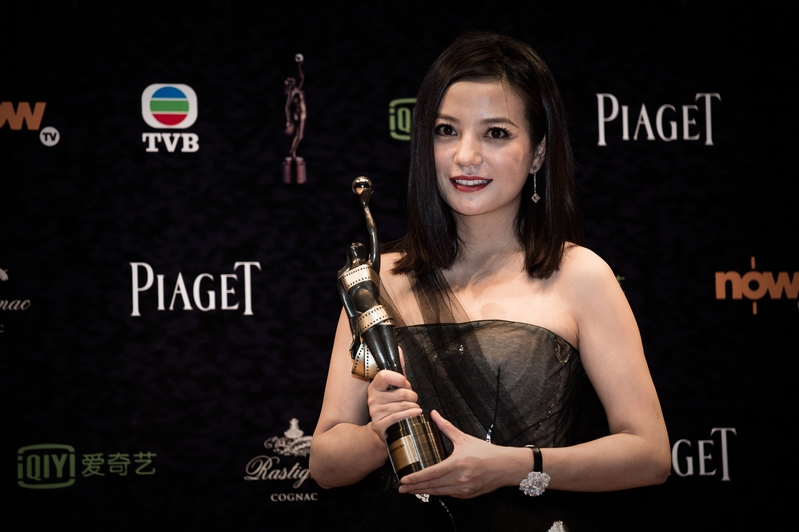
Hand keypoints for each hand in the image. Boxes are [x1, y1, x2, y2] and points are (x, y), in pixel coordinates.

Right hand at [367, 369, 421, 439]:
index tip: (406, 383)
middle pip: (401, 393)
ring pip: (403, 405)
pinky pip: (400, 417)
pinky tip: (415, 413)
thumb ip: (398, 370)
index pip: (385, 375)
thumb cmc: (390, 404)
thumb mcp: (393, 387)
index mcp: (374, 387)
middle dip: (413, 395)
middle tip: (412, 398)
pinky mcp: (379, 425)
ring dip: (414, 406)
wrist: (381, 427)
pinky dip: (411, 414)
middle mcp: (372, 399)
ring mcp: (375, 413)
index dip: (400, 379)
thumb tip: (399, 350)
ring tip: (413, 407)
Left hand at [398, 410, 518, 498]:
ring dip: (423, 492)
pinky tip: (429, 490)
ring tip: (411, 491)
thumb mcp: (464, 438)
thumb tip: (434, 414)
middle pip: (432, 486)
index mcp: (457, 464)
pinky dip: (437, 492)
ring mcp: (463, 489)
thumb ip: (446, 427)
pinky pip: (448, 495)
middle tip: (401, 488)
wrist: (505, 466)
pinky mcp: (467, 495)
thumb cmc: (486, 452)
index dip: (416, 478)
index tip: (404, 479)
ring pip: (438, 493)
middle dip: (414, 488)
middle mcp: (459, 479)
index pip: (431, 473)